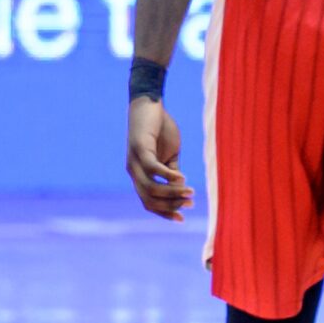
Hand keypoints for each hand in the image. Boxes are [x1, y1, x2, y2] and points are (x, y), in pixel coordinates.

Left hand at [126, 98, 191, 218]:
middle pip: (149, 199)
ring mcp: (134, 160)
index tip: (183, 218)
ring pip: (151, 187)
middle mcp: (133, 171)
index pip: (149, 202)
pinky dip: (167, 176)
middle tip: (191, 202)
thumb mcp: (171, 154)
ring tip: (190, 191)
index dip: (165, 212)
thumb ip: (174, 171)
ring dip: (172, 192)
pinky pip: (153, 168)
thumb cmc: (160, 128)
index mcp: (140, 175)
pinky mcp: (139, 148)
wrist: (149, 104)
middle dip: (171, 204)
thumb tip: (182, 188)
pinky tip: (182, 177)